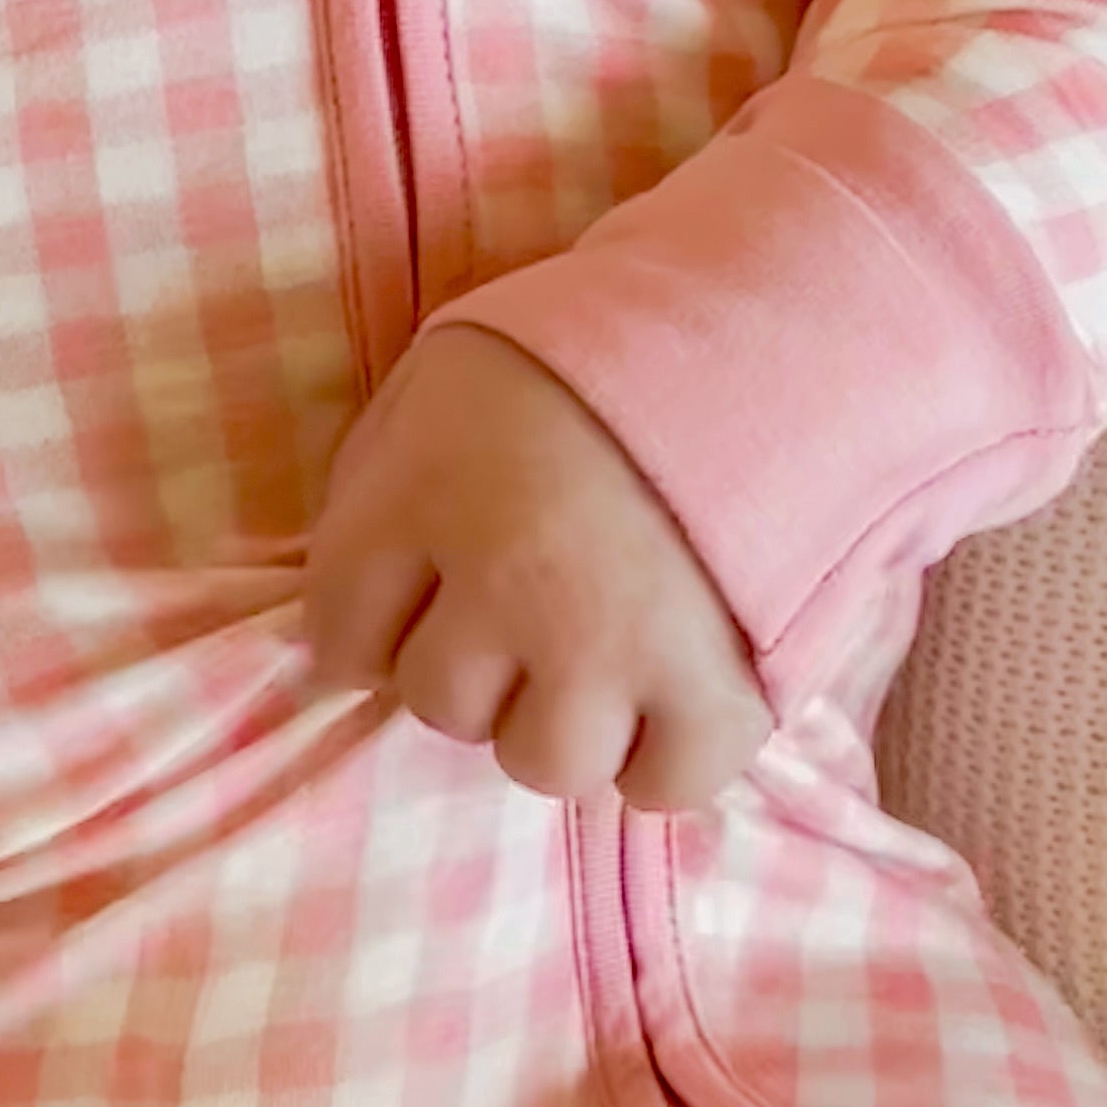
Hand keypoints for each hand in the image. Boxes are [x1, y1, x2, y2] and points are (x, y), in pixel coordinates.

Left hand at [302, 325, 772, 815]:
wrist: (769, 320)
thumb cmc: (589, 347)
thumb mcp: (445, 371)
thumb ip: (378, 481)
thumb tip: (336, 627)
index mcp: (430, 491)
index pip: (338, 632)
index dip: (368, 626)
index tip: (415, 602)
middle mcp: (510, 583)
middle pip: (438, 701)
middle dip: (472, 659)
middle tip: (529, 599)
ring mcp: (615, 647)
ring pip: (541, 760)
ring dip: (560, 715)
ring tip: (601, 646)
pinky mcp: (717, 690)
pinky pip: (658, 786)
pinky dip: (660, 753)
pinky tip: (669, 686)